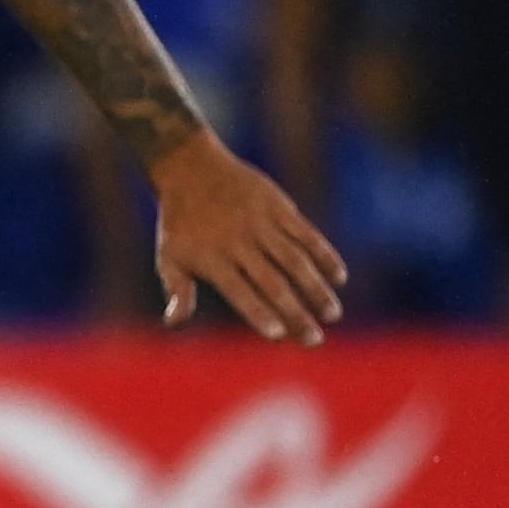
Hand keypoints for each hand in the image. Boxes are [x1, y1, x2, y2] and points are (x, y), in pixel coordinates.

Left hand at [148, 134, 346, 345]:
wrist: (190, 167)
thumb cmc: (180, 223)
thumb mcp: (169, 256)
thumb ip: (177, 291)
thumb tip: (173, 323)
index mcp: (211, 259)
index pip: (238, 291)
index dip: (258, 313)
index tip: (278, 335)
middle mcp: (238, 242)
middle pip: (272, 282)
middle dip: (295, 312)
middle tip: (314, 340)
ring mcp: (261, 223)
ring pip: (295, 260)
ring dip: (316, 288)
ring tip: (332, 314)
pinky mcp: (278, 207)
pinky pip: (306, 234)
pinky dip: (324, 254)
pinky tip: (339, 277)